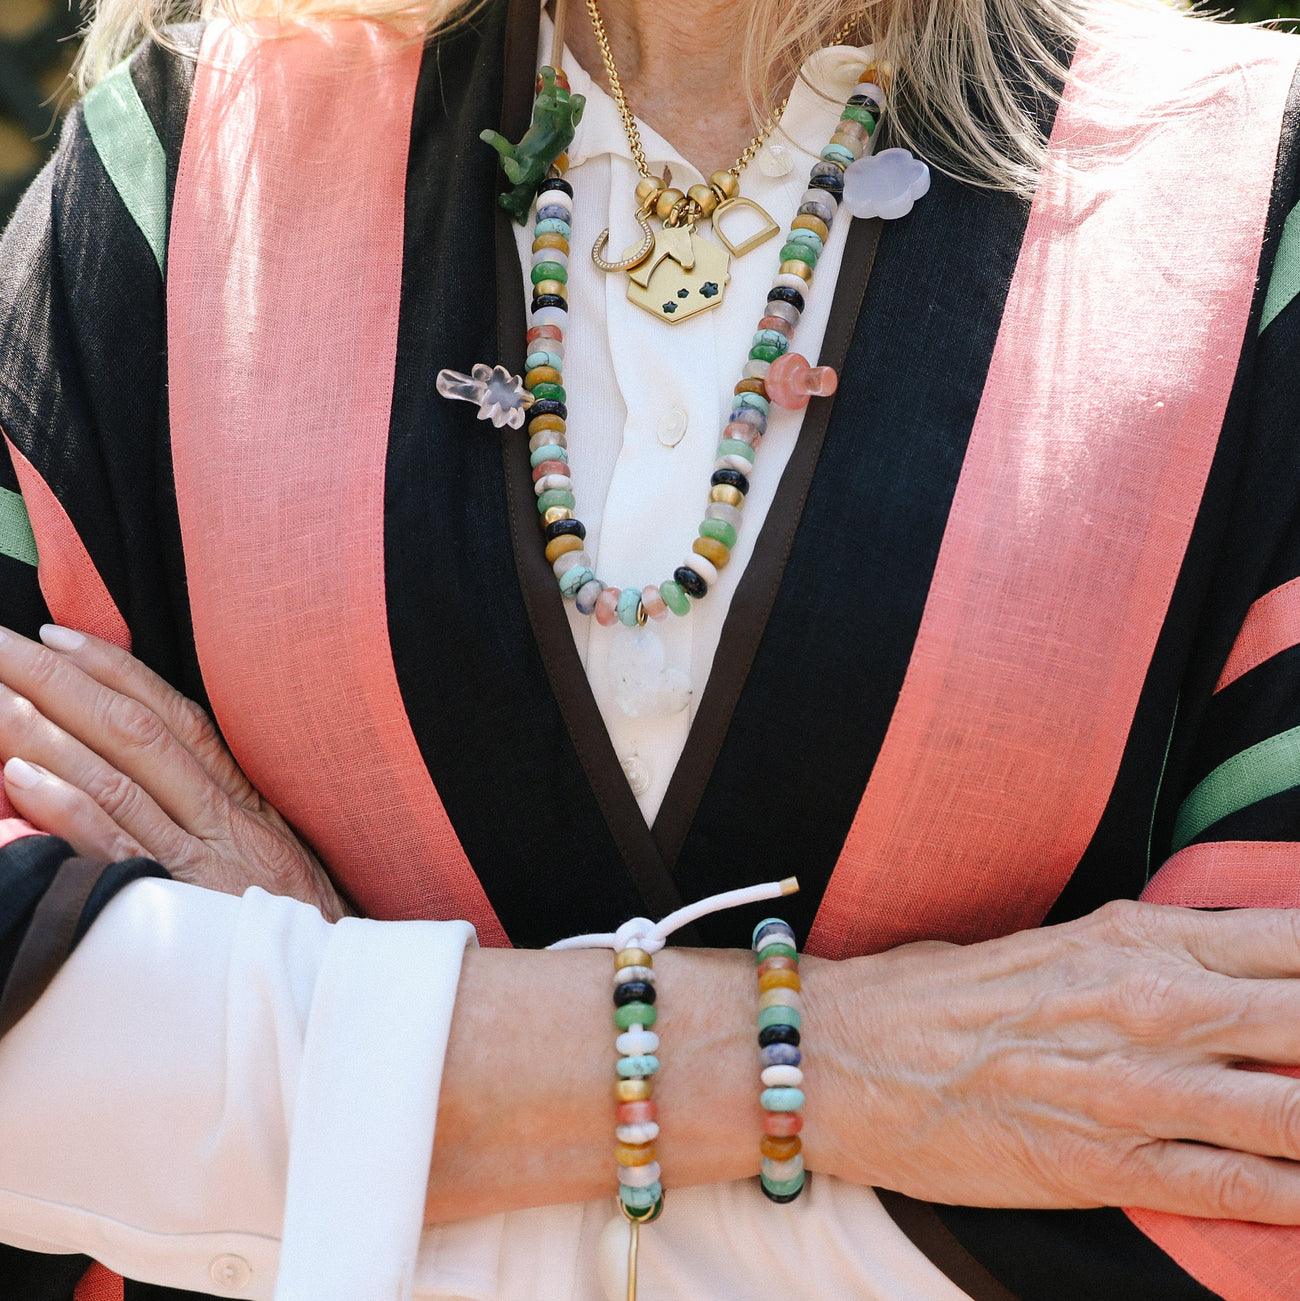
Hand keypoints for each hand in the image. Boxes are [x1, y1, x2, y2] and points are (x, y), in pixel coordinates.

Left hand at [0, 624, 349, 920]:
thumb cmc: (298, 929)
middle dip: (57, 679)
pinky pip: (121, 848)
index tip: (54, 635)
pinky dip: (71, 808)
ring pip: (120, 776)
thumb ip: (219, 820)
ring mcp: (204, 859)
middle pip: (134, 731)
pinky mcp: (183, 906)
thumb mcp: (272, 862)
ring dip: (46, 730)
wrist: (333, 988)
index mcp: (244, 801)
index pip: (174, 717)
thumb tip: (149, 783)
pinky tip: (22, 777)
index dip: (113, 671)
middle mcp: (226, 817)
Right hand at [804, 900, 1299, 1220]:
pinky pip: (1236, 1188)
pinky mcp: (1106, 1166)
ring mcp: (1135, 1088)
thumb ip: (1155, 952)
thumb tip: (1233, 968)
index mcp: (1138, 937)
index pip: (1294, 937)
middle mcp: (1153, 1004)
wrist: (846, 1055)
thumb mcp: (1060, 943)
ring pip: (1295, 1112)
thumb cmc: (944, 995)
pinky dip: (1292, 1198)